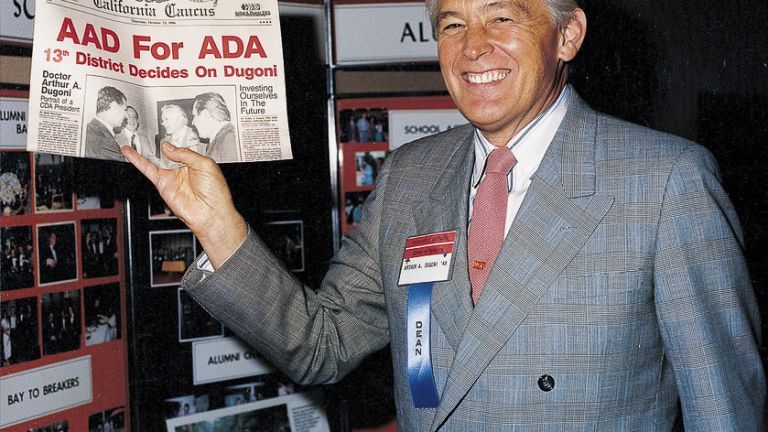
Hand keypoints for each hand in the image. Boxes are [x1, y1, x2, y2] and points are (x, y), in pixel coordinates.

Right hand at [122, 142, 246, 267]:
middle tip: (147, 130)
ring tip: (134, 136)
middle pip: (166, 152)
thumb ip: (186, 154)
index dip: (173, 139)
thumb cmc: (216, 194)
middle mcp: (183, 169)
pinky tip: (129, 152)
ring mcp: (172, 177)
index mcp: (196, 163)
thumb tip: (168, 147)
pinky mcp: (163, 184)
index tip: (165, 129)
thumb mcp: (205, 164)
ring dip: (144, 148)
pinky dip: (137, 160)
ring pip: (155, 159)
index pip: (181, 147)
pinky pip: (148, 170)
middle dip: (157, 142)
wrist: (210, 213)